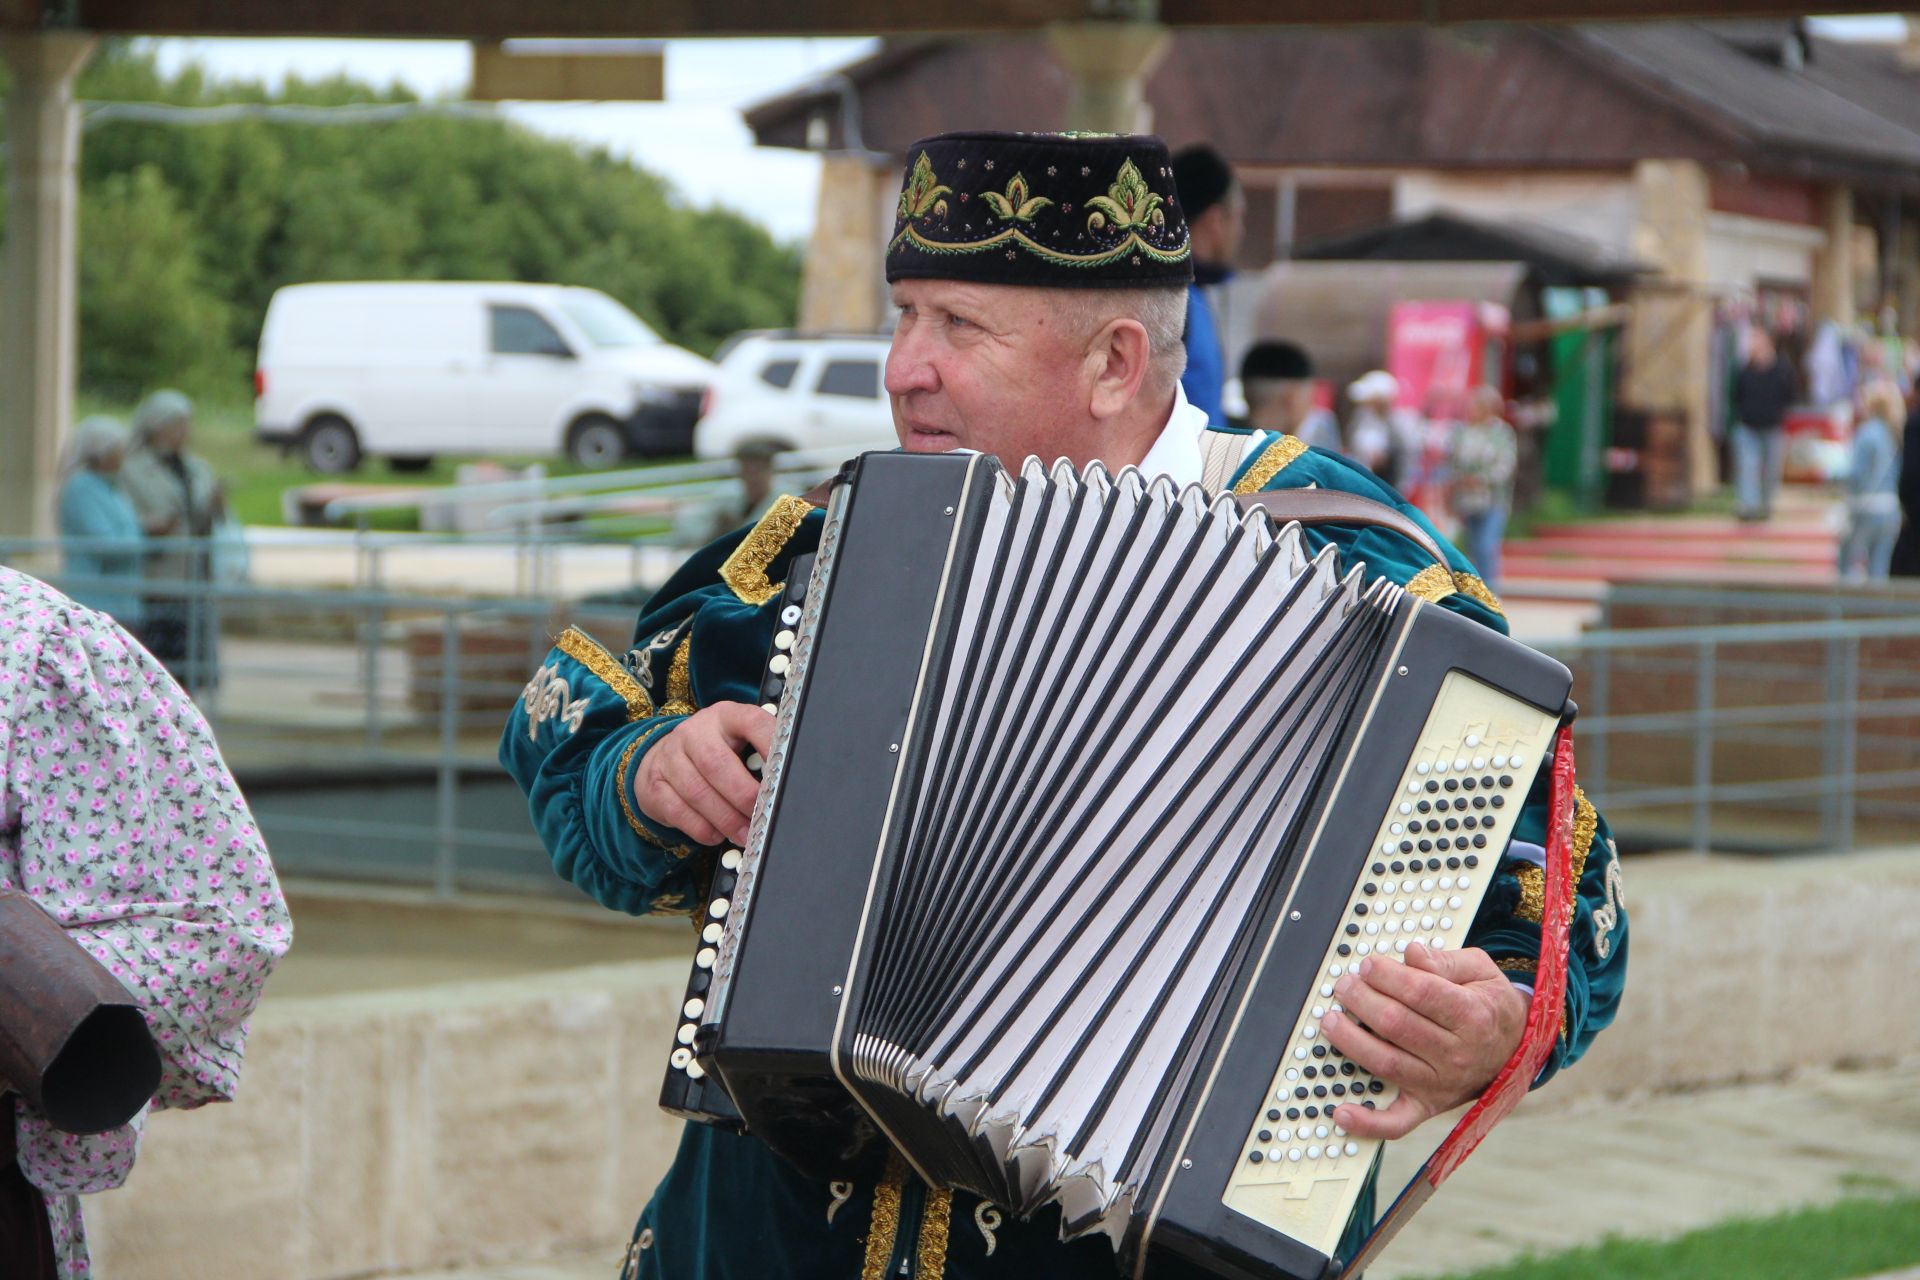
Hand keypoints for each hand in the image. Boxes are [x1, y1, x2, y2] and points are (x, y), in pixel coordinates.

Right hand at [633, 702, 773, 846]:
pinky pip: (678, 811)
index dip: (770, 745)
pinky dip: (702, 829)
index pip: (751, 722)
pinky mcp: (653, 783)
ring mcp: (669, 756)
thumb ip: (760, 758)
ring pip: (697, 791)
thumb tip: (787, 789)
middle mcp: (694, 731)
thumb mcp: (738, 743)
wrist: (665, 758)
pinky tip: (718, 835)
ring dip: (726, 819)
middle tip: (762, 817)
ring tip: (745, 834)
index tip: (785, 773)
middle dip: (743, 796)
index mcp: (725, 716)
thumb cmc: (715, 754)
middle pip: (717, 764)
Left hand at [1321, 942, 1527, 1139]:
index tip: (1368, 964)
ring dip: (1350, 1041)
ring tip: (1330, 1020)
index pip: (1421, 993)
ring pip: (1387, 1063)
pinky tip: (1340, 1111)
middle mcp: (1457, 1054)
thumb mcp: (1480, 971)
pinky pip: (1396, 1123)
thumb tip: (1412, 954)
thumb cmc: (1488, 1006)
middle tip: (1345, 985)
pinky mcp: (1427, 1106)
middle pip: (1397, 1025)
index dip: (1388, 976)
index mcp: (1473, 1016)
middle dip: (1362, 1000)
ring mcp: (1440, 1084)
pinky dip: (1367, 1122)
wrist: (1515, 1049)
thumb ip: (1445, 961)